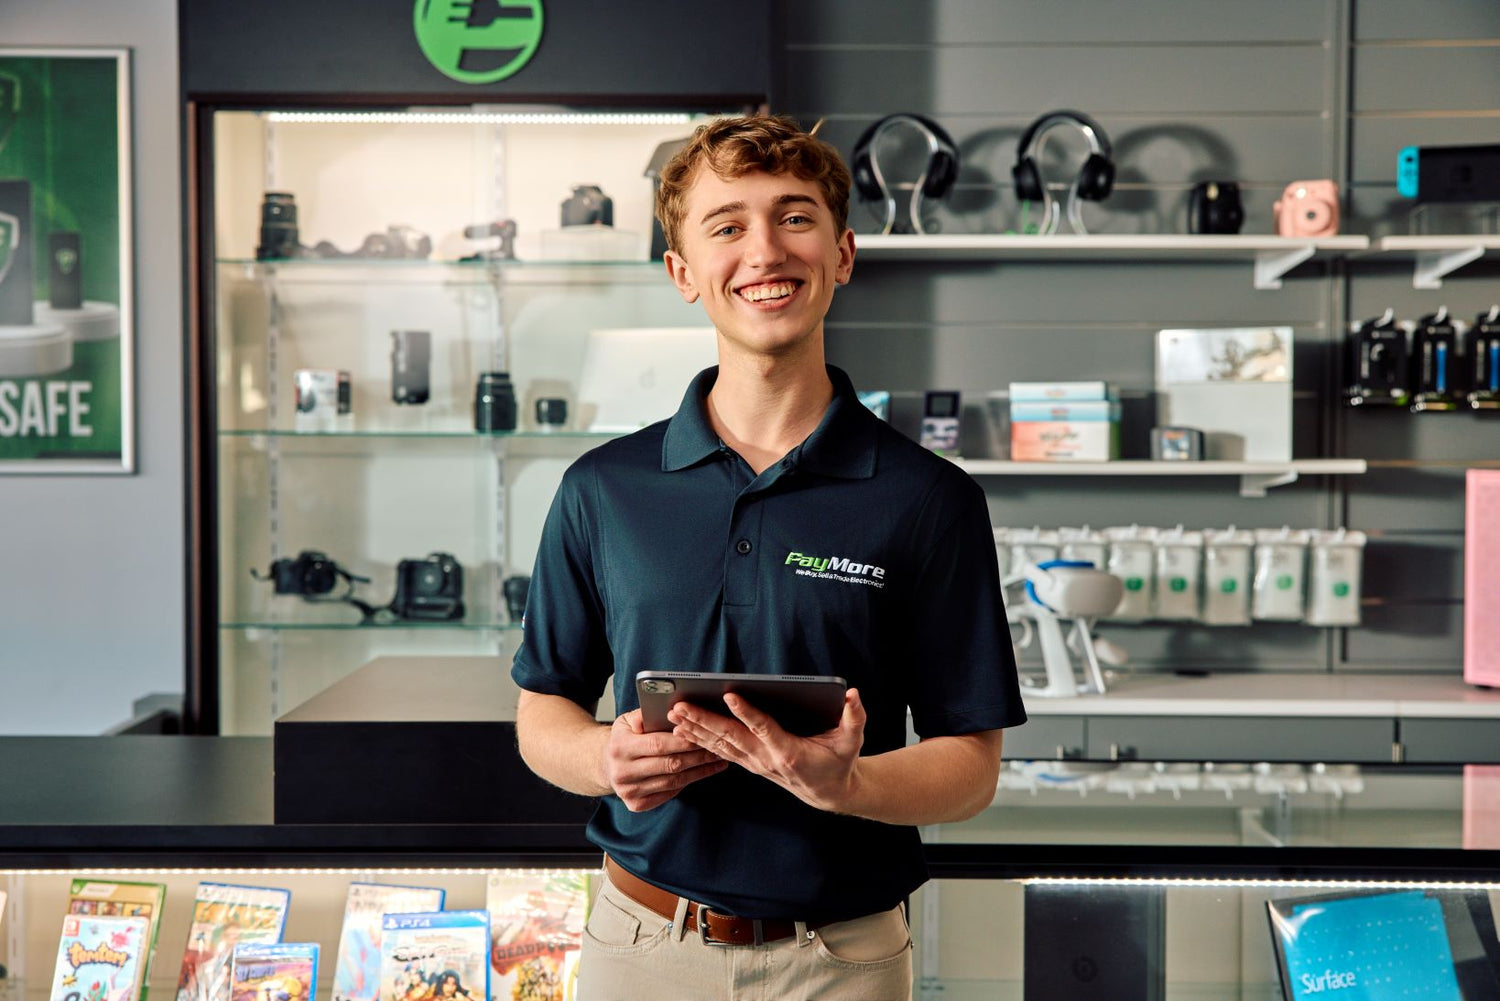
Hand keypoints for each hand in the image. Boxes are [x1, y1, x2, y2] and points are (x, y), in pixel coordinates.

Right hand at [603, 708, 728, 811]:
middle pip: (669, 764)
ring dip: (699, 771)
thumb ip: (644, 715)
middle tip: (717, 747)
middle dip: (697, 756)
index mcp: (620, 747)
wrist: (605, 766)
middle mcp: (622, 772)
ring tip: (717, 759)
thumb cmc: (623, 739)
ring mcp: (628, 791)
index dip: (683, 741)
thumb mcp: (626, 721)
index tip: (704, 735)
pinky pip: (669, 793)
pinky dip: (688, 782)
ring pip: (673, 781)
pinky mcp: (636, 804)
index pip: (658, 744)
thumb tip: (666, 710)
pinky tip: (702, 772)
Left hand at [668, 689, 866, 812]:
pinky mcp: (749, 763)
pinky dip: (701, 740)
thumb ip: (855, 717)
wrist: (828, 792)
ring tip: (674, 715)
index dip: (748, 712)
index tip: (730, 695)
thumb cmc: (840, 762)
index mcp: (789, 751)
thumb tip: (853, 694)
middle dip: (704, 721)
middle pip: (731, 737)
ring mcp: (755, 763)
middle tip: (681, 706)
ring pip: (721, 745)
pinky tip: (684, 729)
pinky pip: (720, 751)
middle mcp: (767, 759)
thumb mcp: (852, 741)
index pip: (764, 729)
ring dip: (696, 730)